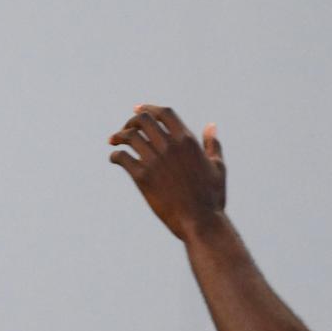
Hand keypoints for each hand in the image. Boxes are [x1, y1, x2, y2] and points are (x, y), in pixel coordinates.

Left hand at [107, 105, 226, 242]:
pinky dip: (115, 155)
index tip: (137, 110)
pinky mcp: (143, 178)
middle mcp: (170, 146)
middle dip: (131, 122)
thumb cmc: (212, 197)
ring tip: (114, 141)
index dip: (148, 108)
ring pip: (130, 137)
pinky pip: (122, 158)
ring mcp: (155, 161)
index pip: (164, 113)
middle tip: (125, 130)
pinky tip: (115, 159)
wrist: (200, 222)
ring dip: (119, 136)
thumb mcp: (217, 167)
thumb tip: (211, 125)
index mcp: (188, 141)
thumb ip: (212, 144)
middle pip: (143, 121)